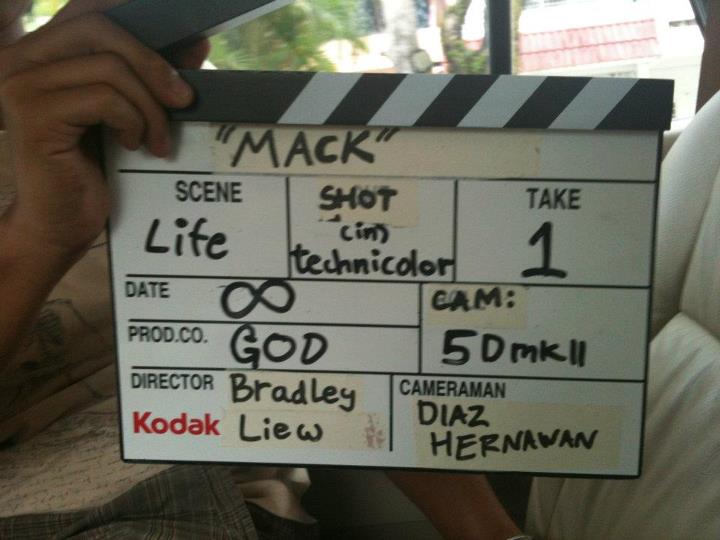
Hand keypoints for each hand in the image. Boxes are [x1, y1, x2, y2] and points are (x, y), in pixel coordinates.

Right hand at [0, 1, 207, 264]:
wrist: (60, 223)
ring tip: (157, 139)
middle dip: (153, 63)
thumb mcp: (127, 113)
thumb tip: (196, 43)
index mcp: (41, 53)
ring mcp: (22, 85)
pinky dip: (133, 121)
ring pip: (109, 67)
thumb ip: (150, 76)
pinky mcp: (35, 116)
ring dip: (149, 105)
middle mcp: (21, 60)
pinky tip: (134, 145)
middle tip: (184, 99)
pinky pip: (105, 99)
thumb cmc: (92, 170)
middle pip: (100, 29)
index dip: (138, 19)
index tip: (187, 44)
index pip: (89, 11)